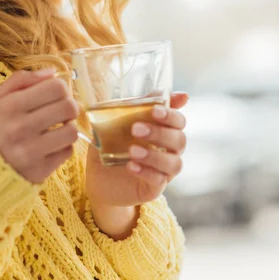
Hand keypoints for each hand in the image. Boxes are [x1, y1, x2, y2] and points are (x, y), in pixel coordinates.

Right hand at [0, 70, 78, 183]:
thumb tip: (52, 73)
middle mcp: (20, 129)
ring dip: (67, 127)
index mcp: (10, 106)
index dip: (60, 87)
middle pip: (68, 108)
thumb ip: (22, 80)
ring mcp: (30, 152)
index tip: (54, 93)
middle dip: (68, 105)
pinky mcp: (38, 171)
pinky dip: (61, 146)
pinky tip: (48, 144)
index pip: (56, 88)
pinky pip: (67, 152)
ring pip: (72, 132)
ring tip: (56, 127)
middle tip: (59, 109)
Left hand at [85, 93, 187, 209]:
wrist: (98, 177)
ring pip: (175, 163)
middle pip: (180, 140)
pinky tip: (131, 166)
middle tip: (135, 129)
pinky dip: (146, 172)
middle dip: (160, 133)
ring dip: (154, 155)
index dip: (171, 114)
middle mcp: (169, 150)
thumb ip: (137, 105)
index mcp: (164, 130)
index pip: (179, 120)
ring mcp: (164, 170)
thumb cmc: (112, 143)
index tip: (155, 110)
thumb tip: (160, 91)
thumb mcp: (118, 121)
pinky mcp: (154, 188)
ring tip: (132, 151)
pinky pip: (159, 180)